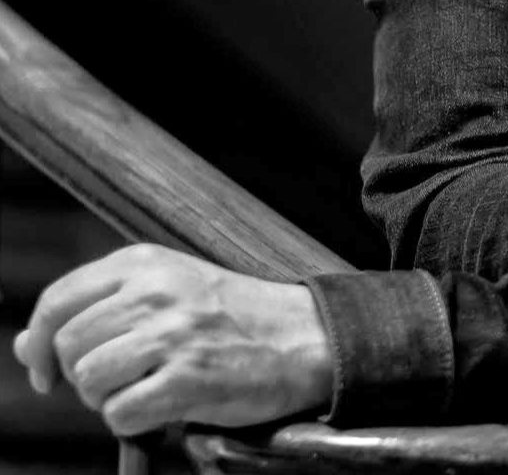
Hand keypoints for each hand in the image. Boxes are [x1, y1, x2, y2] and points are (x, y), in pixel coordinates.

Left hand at [11, 243, 332, 435]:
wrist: (303, 335)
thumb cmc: (233, 314)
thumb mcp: (166, 291)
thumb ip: (98, 310)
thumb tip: (25, 345)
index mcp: (147, 262)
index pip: (58, 301)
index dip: (40, 343)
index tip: (49, 370)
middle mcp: (155, 291)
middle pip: (70, 345)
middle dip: (81, 375)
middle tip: (119, 380)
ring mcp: (173, 334)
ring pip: (89, 380)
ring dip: (106, 398)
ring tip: (143, 389)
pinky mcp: (189, 378)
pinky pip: (121, 414)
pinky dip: (133, 420)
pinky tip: (163, 404)